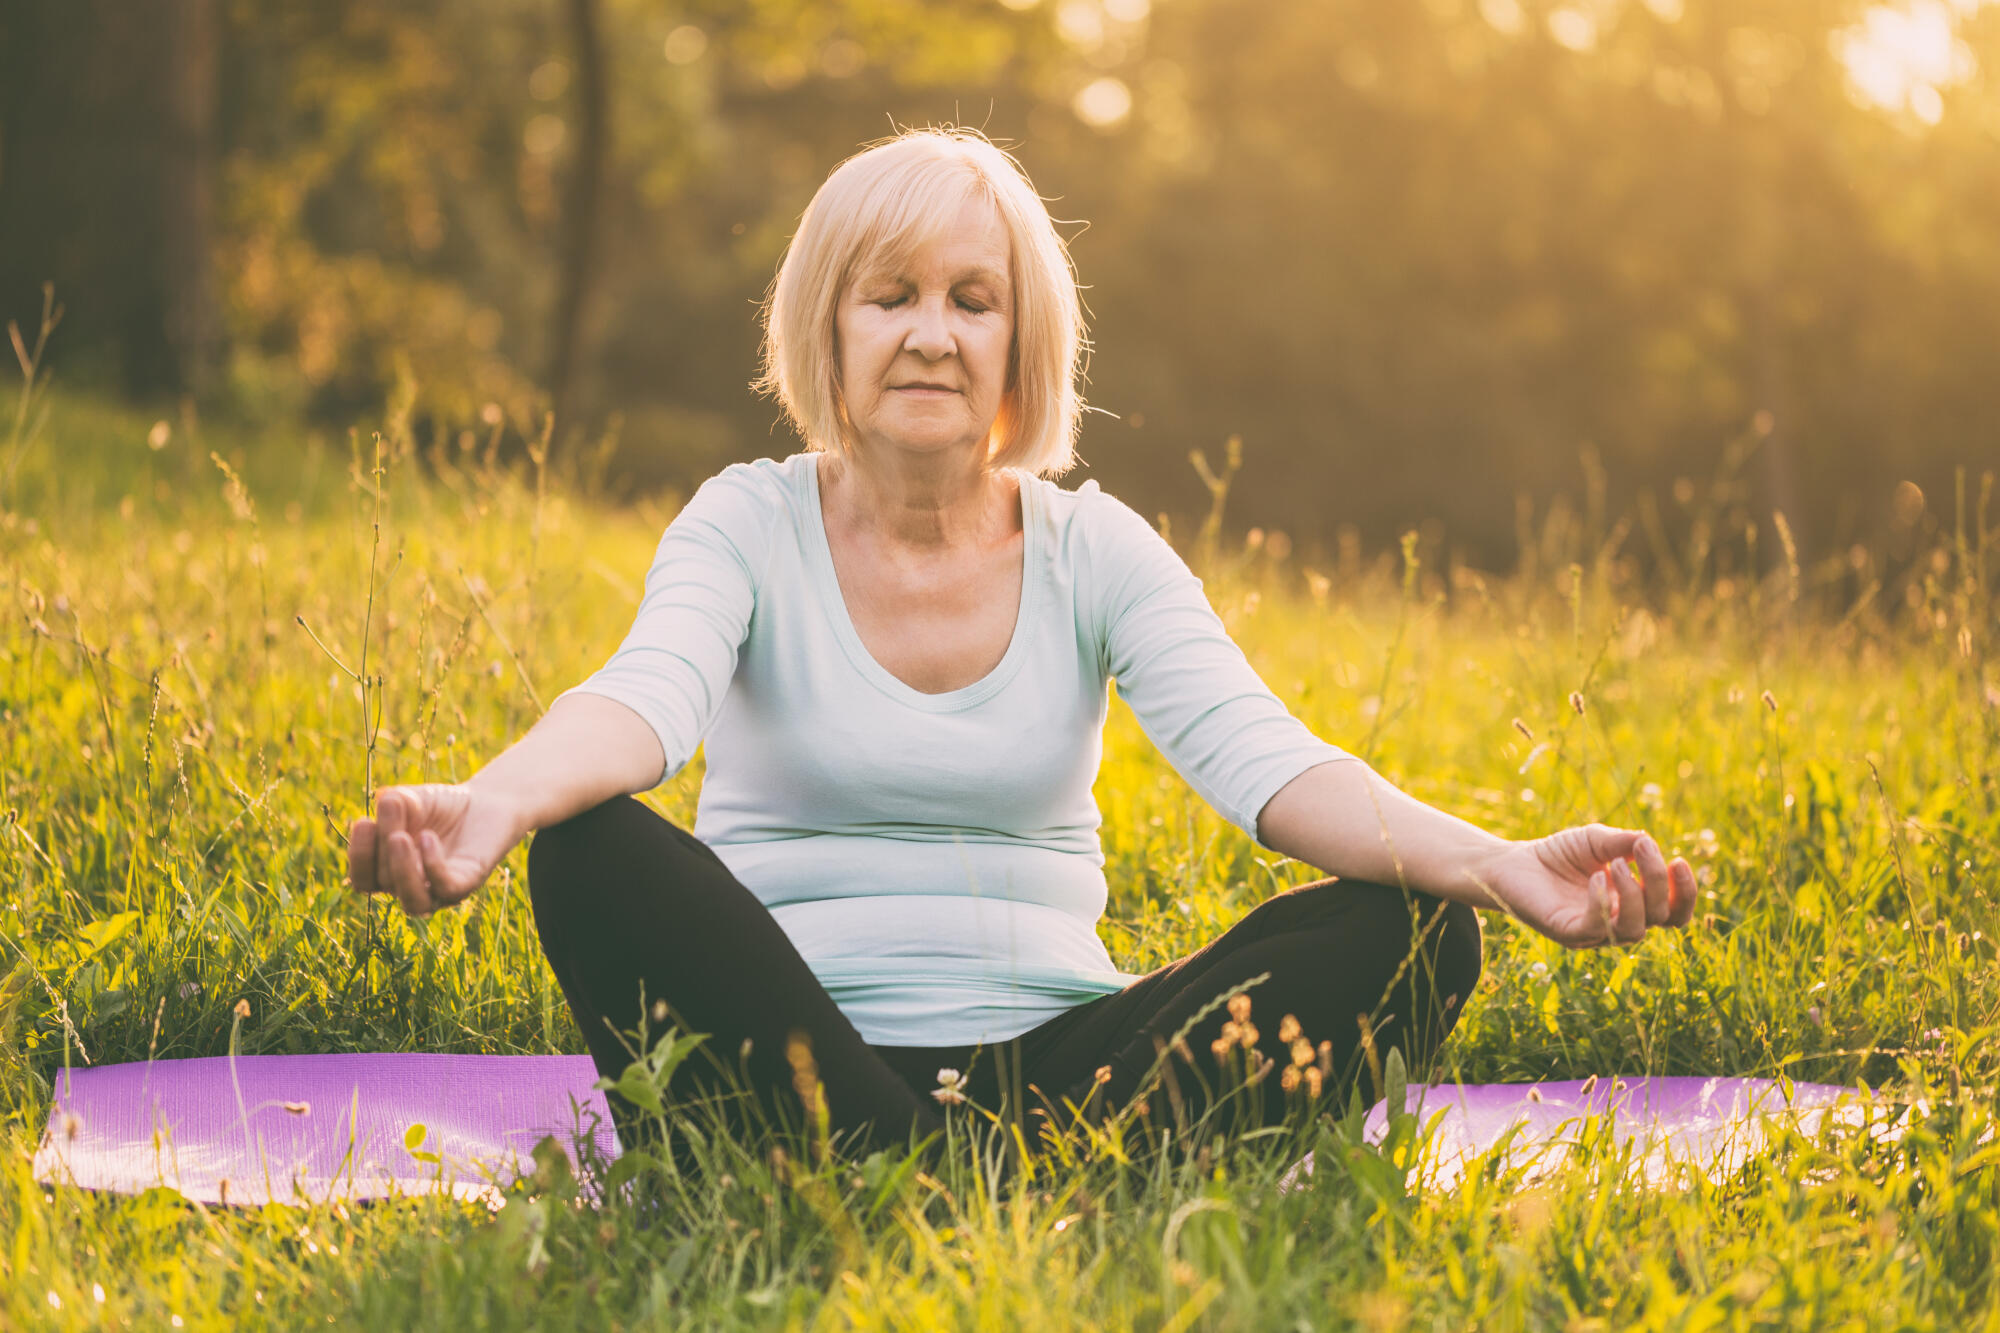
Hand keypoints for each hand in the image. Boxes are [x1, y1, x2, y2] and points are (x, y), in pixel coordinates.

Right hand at [346, 783, 525, 916]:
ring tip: (399, 837)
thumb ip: (394, 802)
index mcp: (389, 871)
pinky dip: (433, 866)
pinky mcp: (466, 883)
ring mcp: (439, 890)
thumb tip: (385, 802)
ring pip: (413, 902)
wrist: (486, 803)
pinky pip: (445, 888)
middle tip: (393, 807)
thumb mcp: (411, 799)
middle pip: (385, 881)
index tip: (364, 821)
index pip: (363, 880)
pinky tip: (428, 838)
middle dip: (383, 844)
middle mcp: (411, 887)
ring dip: (402, 871)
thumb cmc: (441, 806)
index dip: (359, 856)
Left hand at [1471, 823, 1696, 947]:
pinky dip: (1603, 903)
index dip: (1685, 893)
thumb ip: (1623, 842)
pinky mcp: (1568, 933)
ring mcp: (1594, 932)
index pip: (1673, 913)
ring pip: (1634, 930)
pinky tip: (1597, 877)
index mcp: (1633, 903)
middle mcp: (1618, 922)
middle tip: (1642, 849)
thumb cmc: (1558, 854)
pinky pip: (1596, 928)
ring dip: (1634, 894)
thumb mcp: (1596, 840)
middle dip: (1658, 882)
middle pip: (1660, 917)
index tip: (1678, 861)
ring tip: (1617, 863)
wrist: (1512, 863)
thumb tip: (1649, 842)